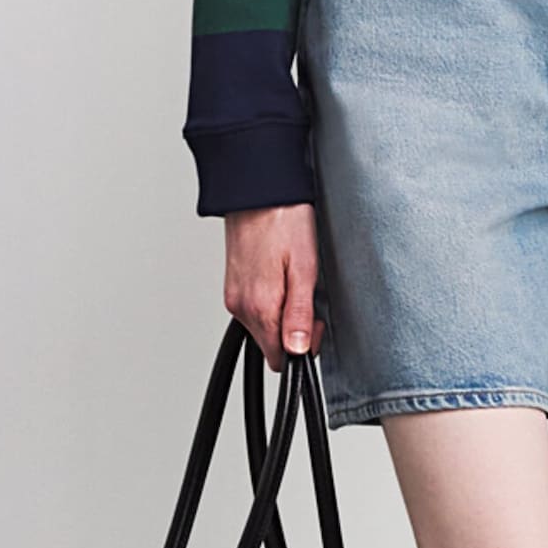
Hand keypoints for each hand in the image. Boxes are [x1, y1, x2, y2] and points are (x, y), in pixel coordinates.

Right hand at [223, 202, 323, 371]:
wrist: (258, 190)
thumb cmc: (284, 221)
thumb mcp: (304, 269)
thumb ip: (299, 314)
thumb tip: (297, 350)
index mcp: (259, 306)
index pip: (279, 358)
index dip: (303, 347)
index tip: (315, 322)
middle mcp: (240, 305)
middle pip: (270, 342)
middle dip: (293, 330)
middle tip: (309, 297)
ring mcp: (234, 295)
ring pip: (262, 324)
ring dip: (282, 313)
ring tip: (295, 280)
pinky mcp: (233, 284)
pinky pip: (254, 307)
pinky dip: (270, 300)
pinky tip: (281, 276)